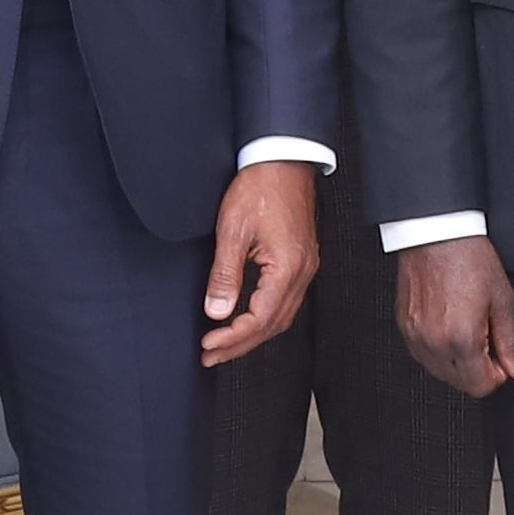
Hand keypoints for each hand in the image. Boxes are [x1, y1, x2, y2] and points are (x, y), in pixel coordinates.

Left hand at [199, 160, 323, 369]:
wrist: (283, 158)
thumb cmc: (260, 187)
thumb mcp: (233, 230)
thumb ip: (225, 274)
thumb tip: (217, 312)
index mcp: (288, 267)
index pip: (260, 318)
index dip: (233, 337)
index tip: (208, 344)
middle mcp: (303, 272)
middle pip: (274, 324)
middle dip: (241, 344)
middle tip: (211, 355)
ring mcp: (305, 266)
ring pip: (281, 315)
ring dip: (253, 334)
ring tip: (225, 344)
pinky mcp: (302, 259)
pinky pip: (285, 300)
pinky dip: (264, 316)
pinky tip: (246, 319)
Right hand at [396, 238, 513, 398]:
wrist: (436, 233)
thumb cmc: (468, 258)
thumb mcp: (502, 299)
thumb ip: (510, 340)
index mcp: (462, 338)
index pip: (481, 386)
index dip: (498, 376)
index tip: (503, 359)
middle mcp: (434, 343)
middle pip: (461, 384)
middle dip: (479, 370)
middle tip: (488, 341)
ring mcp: (415, 337)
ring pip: (441, 373)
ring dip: (459, 362)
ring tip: (469, 329)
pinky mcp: (404, 328)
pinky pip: (424, 355)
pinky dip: (440, 350)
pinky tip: (450, 326)